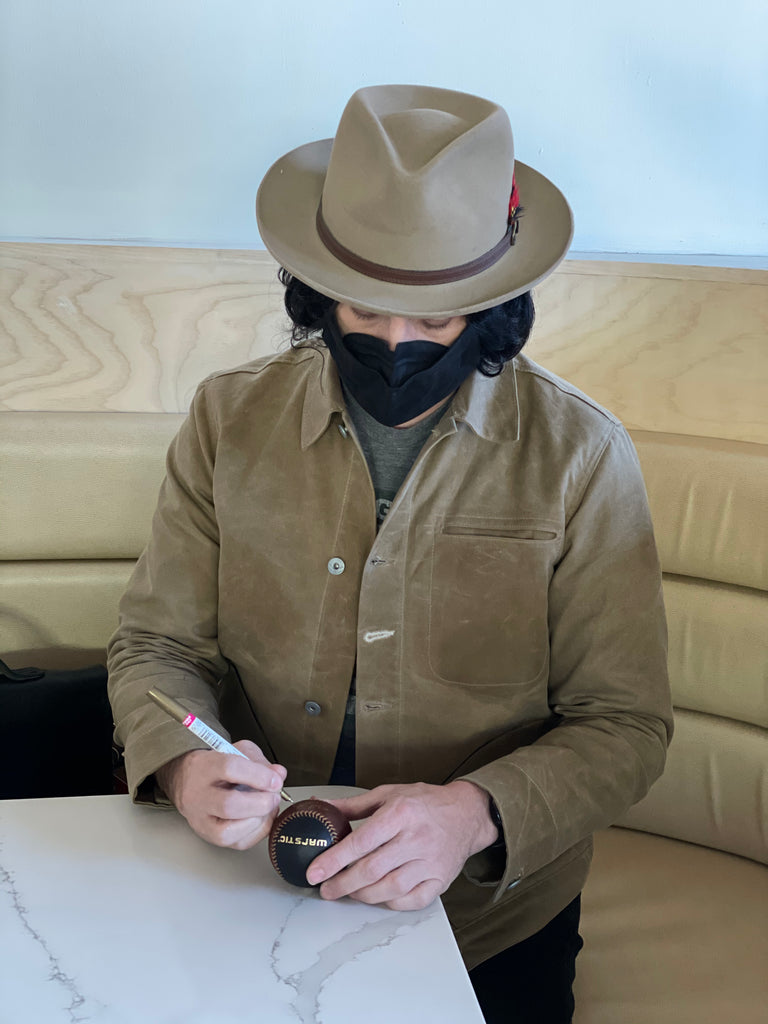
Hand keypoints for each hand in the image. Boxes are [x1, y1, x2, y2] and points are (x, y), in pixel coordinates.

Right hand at [155, 740, 286, 849]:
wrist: (187, 781)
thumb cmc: (214, 767)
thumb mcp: (236, 751)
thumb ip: (259, 761)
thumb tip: (278, 774)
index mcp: (204, 767)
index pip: (230, 769)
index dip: (259, 776)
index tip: (275, 779)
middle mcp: (198, 796)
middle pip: (229, 805)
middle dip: (261, 803)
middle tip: (274, 796)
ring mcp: (201, 820)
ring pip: (228, 831)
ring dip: (259, 820)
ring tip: (268, 807)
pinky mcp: (209, 837)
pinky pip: (236, 844)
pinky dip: (257, 832)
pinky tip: (262, 818)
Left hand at [305, 780, 498, 909]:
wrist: (467, 813)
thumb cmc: (425, 802)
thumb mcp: (389, 794)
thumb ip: (354, 805)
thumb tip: (321, 808)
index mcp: (400, 813)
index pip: (360, 842)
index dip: (334, 860)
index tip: (314, 872)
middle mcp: (416, 838)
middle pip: (372, 870)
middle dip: (342, 884)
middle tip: (326, 889)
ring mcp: (430, 862)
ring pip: (389, 889)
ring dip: (363, 895)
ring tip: (348, 892)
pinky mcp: (441, 880)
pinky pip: (411, 900)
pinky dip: (390, 903)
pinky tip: (378, 896)